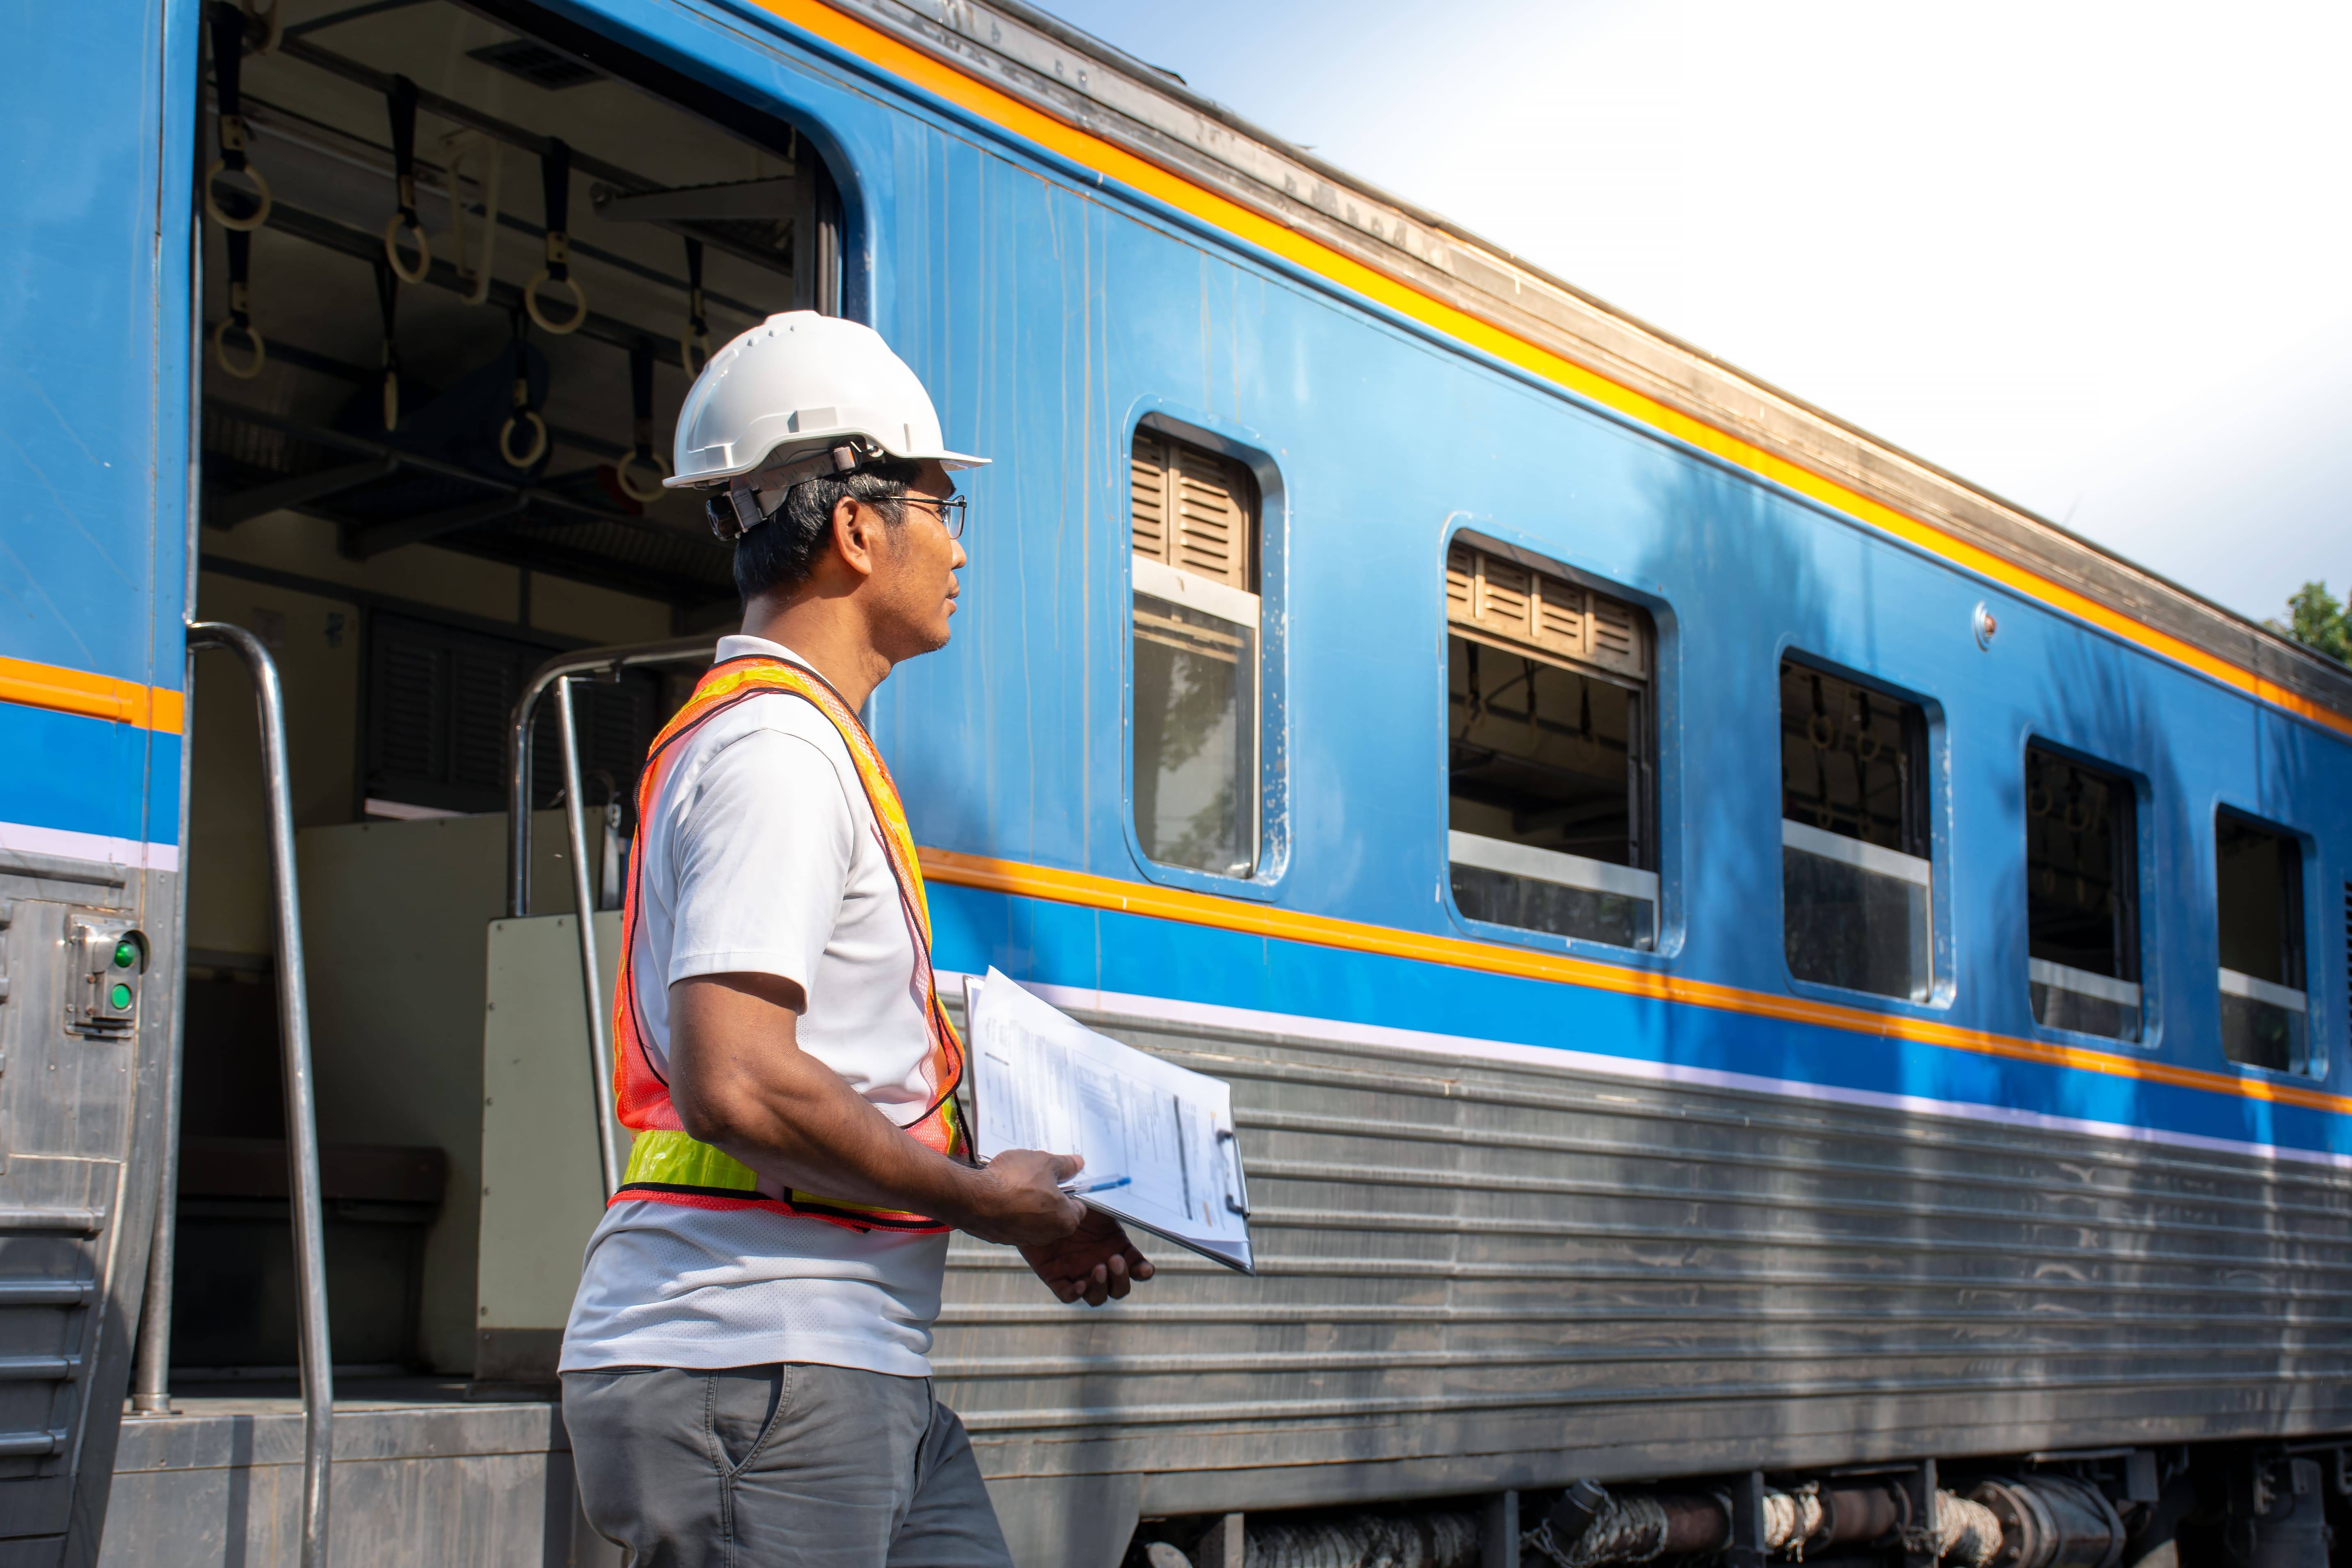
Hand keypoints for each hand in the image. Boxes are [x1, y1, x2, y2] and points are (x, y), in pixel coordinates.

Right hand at [955, 1149, 1085, 1245]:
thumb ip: (1065, 1165)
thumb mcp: (1044, 1162)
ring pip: (1033, 1218)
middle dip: (1049, 1197)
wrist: (974, 1198)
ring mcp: (1024, 1238)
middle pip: (1055, 1214)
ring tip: (1016, 1183)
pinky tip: (1001, 1194)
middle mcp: (1047, 1235)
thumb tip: (1078, 1163)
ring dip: (1029, 1203)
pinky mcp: (1003, 1238)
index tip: (1062, 1180)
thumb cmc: (1014, 1181)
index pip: (1079, 1208)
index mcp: (1065, 1220)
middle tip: (1038, 1178)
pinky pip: (1013, 1222)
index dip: (1071, 1192)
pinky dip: (1011, 1210)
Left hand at [1020, 1207, 1153, 1305]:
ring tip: (1097, 1268)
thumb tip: (1125, 1195)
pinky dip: (1076, 1294)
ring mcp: (1079, 1273)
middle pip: (1119, 1288)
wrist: (1032, 1204)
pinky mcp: (1056, 1278)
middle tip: (1113, 1260)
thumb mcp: (1092, 1198)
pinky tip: (1080, 1284)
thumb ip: (1108, 1201)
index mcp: (1114, 1246)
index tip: (1144, 1269)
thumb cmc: (1065, 1198)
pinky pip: (1068, 1295)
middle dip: (1121, 1278)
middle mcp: (1099, 1263)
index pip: (1136, 1266)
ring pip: (1097, 1297)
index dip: (1143, 1271)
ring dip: (1101, 1287)